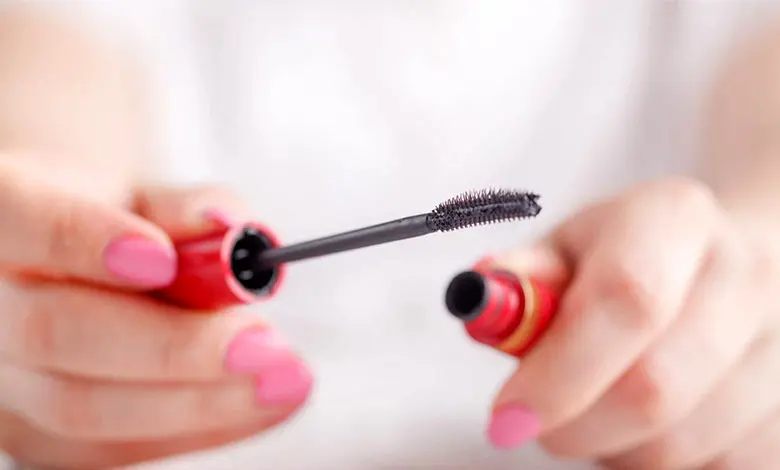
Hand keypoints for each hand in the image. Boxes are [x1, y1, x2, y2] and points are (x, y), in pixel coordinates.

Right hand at [0, 159, 312, 468]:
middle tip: (263, 341)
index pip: (21, 224)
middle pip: (54, 334)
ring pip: (83, 409)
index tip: (164, 260)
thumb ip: (188, 209)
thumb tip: (235, 232)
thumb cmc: (117, 219)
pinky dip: (203, 427)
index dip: (87, 243)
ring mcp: (4, 382)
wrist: (78, 258)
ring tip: (286, 377)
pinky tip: (265, 401)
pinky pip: (116, 449)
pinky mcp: (41, 436)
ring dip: (200, 401)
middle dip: (172, 346)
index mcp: (2, 212)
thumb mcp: (151, 193)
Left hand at [481, 177, 779, 469]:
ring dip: (612, 448)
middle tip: (536, 422)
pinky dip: (654, 462)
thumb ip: (522, 275)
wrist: (728, 265)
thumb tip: (476, 301)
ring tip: (597, 407)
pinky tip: (647, 425)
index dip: (561, 370)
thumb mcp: (570, 246)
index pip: (627, 299)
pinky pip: (712, 469)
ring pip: (678, 447)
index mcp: (676, 218)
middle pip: (653, 389)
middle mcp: (747, 274)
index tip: (506, 416)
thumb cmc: (630, 257)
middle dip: (574, 426)